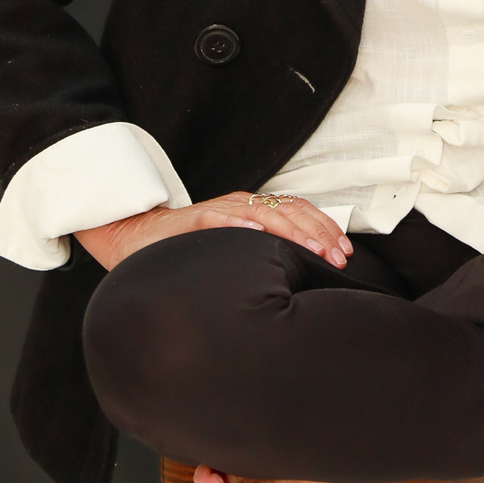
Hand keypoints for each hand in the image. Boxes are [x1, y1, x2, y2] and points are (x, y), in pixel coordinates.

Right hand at [74, 192, 352, 271]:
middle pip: (289, 211)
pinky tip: (256, 235)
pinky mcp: (193, 220)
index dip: (324, 228)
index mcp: (254, 211)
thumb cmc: (190, 250)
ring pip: (263, 214)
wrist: (138, 237)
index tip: (345, 252)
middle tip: (338, 256)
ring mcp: (218, 211)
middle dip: (318, 233)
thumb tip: (304, 276)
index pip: (298, 212)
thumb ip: (263, 254)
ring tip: (313, 247)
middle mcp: (241, 206)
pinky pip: (218, 218)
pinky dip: (239, 225)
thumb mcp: (235, 251)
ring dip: (292, 230)